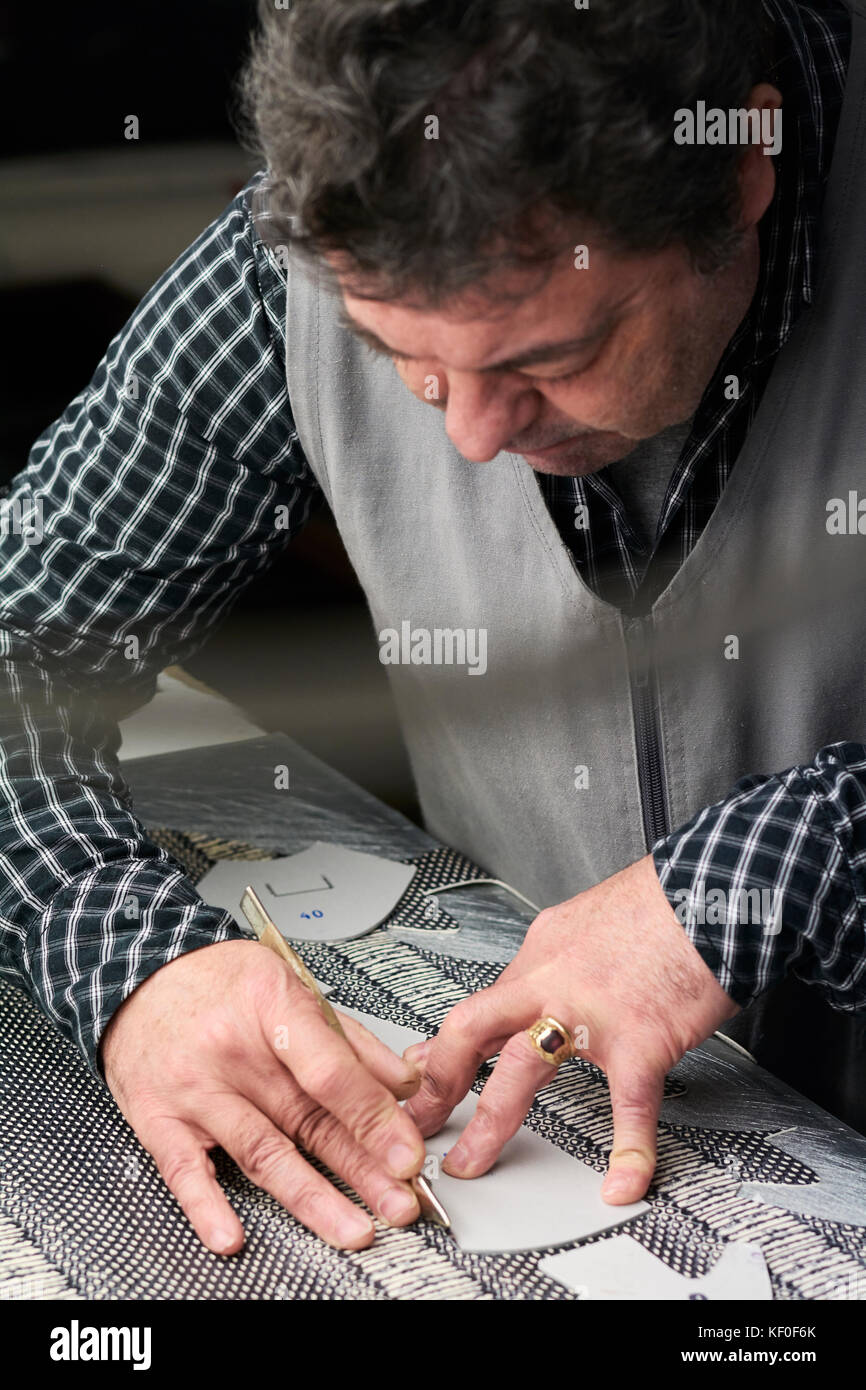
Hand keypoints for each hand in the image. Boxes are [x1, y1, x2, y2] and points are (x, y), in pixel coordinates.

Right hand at [100, 939, 426, 1253]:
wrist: (140, 978)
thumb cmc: (218, 982)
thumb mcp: (288, 983)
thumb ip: (347, 1038)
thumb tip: (403, 1083)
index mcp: (269, 1006)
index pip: (329, 1071)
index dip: (373, 1117)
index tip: (406, 1153)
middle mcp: (230, 1050)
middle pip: (306, 1120)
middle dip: (361, 1169)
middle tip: (401, 1204)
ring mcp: (193, 1089)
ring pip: (261, 1153)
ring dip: (311, 1198)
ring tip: (353, 1228)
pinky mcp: (159, 1121)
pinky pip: (185, 1172)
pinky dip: (208, 1208)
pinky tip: (232, 1236)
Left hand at [404, 855, 738, 1202]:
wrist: (718, 887)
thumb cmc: (668, 901)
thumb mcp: (592, 920)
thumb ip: (563, 958)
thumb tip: (541, 985)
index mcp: (543, 950)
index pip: (481, 1005)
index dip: (444, 1045)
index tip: (423, 1072)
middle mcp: (553, 977)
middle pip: (471, 1028)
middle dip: (436, 1080)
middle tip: (419, 1121)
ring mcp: (592, 1010)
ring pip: (522, 1069)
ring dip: (490, 1123)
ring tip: (473, 1163)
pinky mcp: (641, 1037)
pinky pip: (629, 1105)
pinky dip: (628, 1151)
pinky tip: (622, 1183)